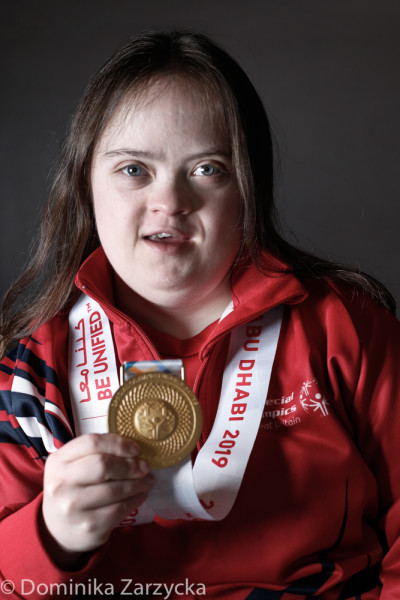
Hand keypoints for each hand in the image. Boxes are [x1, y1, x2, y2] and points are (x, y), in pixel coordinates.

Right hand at [41, 433, 152, 562]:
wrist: (58, 530)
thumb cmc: (73, 488)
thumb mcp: (73, 466)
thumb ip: (97, 453)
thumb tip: (134, 451)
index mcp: (58, 461)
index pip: (91, 443)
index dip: (118, 444)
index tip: (136, 449)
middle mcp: (61, 484)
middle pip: (103, 465)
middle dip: (130, 465)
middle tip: (145, 466)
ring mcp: (73, 508)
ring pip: (115, 489)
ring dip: (138, 483)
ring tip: (148, 480)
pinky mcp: (88, 527)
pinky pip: (119, 510)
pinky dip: (135, 500)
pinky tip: (141, 494)